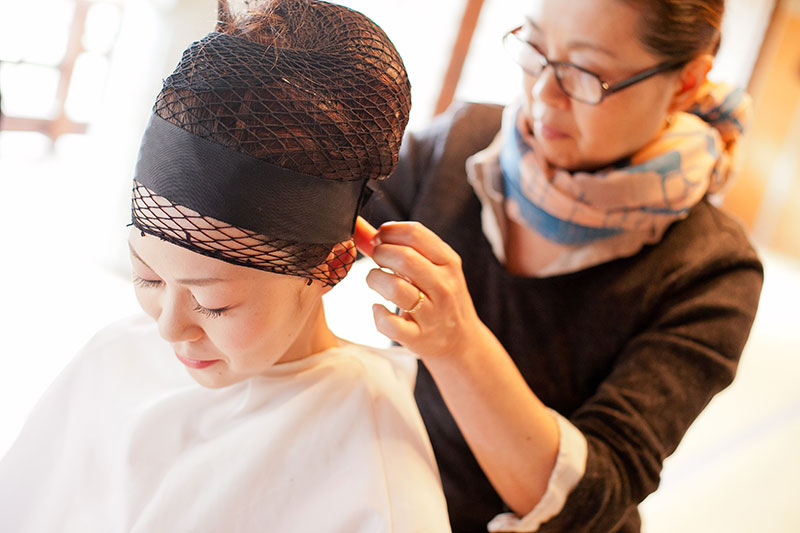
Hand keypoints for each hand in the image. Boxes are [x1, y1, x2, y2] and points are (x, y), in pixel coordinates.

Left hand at [366, 221, 483, 359]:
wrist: (460, 340)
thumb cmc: (438, 296)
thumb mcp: (430, 267)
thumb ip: (397, 246)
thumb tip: (359, 227)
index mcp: (448, 262)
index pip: (415, 233)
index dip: (389, 231)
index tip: (380, 238)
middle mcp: (443, 286)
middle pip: (404, 257)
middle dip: (380, 253)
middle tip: (377, 259)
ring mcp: (432, 314)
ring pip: (395, 288)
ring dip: (375, 279)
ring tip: (375, 280)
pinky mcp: (418, 337)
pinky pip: (390, 324)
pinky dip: (378, 314)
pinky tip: (379, 309)